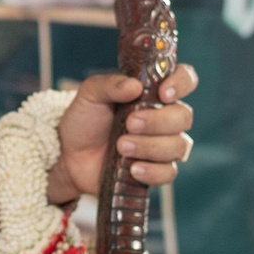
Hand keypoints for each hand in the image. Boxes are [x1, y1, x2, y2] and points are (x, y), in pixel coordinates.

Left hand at [51, 65, 197, 202]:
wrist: (69, 155)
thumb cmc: (84, 120)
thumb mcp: (90, 95)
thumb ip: (110, 85)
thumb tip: (135, 86)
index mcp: (153, 93)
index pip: (185, 80)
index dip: (181, 84)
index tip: (163, 93)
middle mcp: (164, 118)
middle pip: (184, 117)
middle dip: (158, 121)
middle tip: (130, 123)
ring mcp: (162, 145)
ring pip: (178, 146)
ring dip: (150, 146)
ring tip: (121, 147)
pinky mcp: (156, 171)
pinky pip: (169, 173)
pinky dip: (152, 171)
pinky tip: (133, 169)